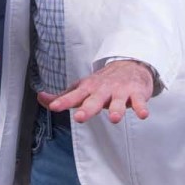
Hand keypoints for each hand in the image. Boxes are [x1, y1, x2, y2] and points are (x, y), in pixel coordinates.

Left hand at [39, 60, 153, 123]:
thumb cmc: (103, 82)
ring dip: (116, 109)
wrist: (130, 66)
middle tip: (80, 117)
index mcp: (89, 89)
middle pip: (94, 100)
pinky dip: (141, 107)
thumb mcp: (83, 87)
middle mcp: (103, 89)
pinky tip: (142, 114)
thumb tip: (42, 99)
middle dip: (87, 109)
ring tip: (114, 118)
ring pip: (118, 102)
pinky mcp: (136, 93)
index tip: (54, 107)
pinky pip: (139, 101)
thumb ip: (64, 96)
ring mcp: (120, 91)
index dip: (63, 101)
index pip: (74, 96)